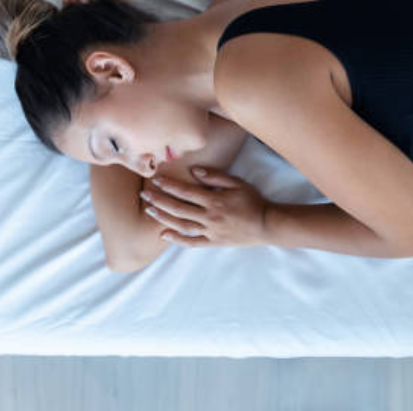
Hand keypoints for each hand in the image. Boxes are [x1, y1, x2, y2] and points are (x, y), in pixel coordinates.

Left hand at [141, 167, 268, 247]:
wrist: (266, 224)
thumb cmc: (253, 201)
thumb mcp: (238, 183)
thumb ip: (216, 177)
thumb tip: (195, 170)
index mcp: (215, 200)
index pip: (186, 192)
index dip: (170, 186)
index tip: (156, 180)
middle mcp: (210, 217)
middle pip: (179, 208)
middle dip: (160, 201)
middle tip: (145, 195)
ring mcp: (211, 231)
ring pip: (182, 225)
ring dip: (164, 218)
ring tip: (150, 211)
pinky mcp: (213, 242)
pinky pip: (192, 242)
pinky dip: (177, 239)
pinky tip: (164, 234)